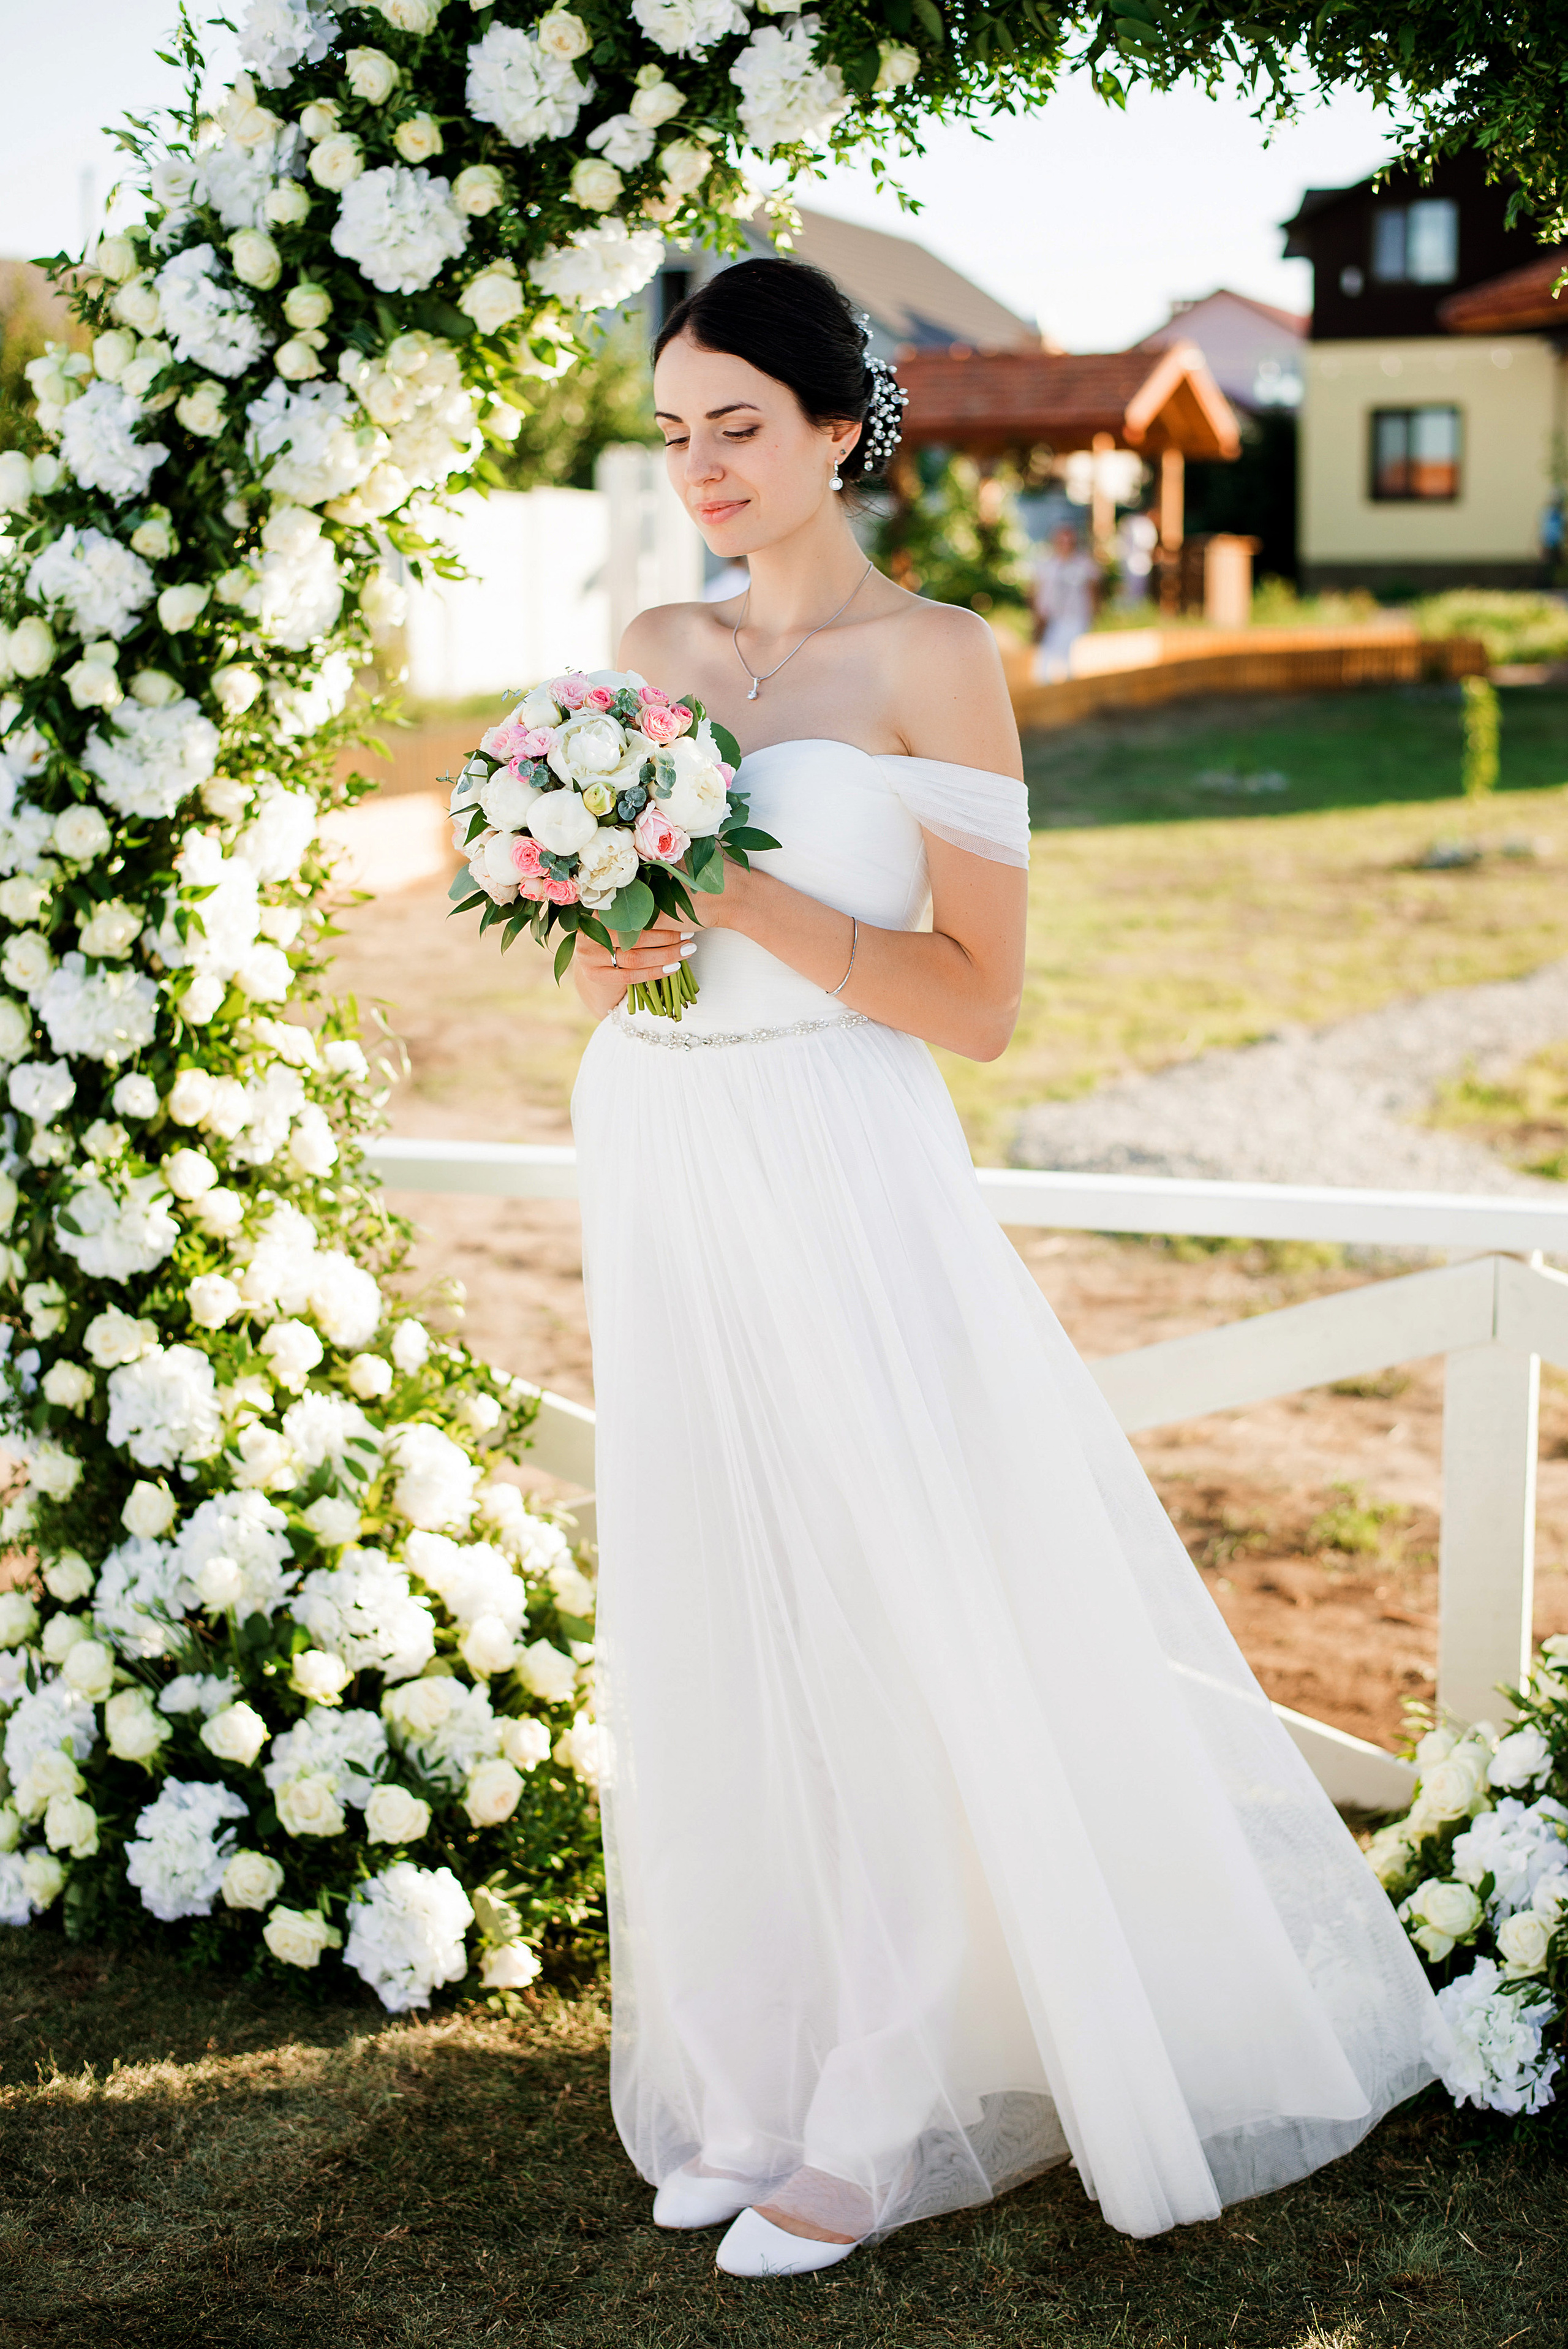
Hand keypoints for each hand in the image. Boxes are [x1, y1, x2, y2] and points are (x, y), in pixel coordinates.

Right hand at [573, 908, 694, 1018]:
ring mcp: (589, 957)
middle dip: (666, 938)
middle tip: (689, 937)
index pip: (630, 915)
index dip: (657, 919)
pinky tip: (672, 968)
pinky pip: (630, 976)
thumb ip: (635, 910)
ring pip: (634, 959)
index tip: (681, 919)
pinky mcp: (595, 976)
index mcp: (595, 913)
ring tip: (686, 951)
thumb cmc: (613, 933)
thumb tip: (672, 899)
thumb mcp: (619, 918)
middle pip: (633, 938)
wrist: (592, 960)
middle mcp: (589, 934)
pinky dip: (654, 972)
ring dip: (664, 956)